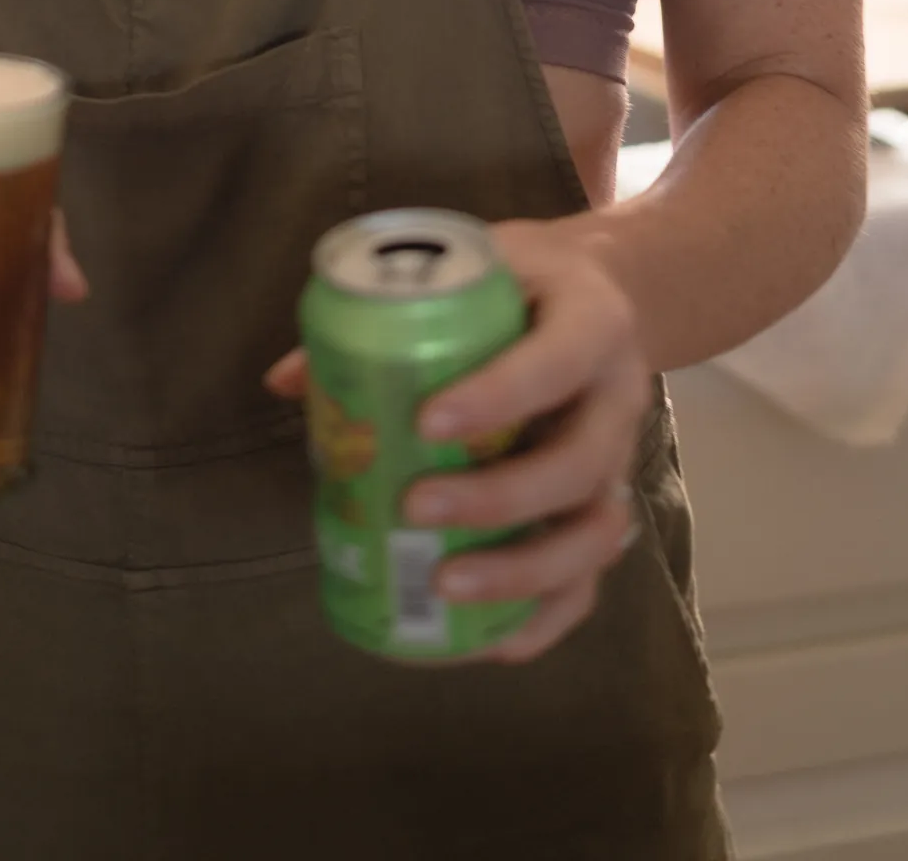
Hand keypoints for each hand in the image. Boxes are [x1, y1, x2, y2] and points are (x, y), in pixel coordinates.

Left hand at [265, 215, 650, 662]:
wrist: (595, 291)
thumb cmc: (519, 281)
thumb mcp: (472, 266)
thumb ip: (389, 313)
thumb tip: (287, 380)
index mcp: (592, 323)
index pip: (555, 361)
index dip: (498, 396)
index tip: (426, 422)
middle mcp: (618, 399)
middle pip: (579, 465)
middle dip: (497, 497)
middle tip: (416, 506)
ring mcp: (621, 463)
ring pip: (593, 534)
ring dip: (521, 570)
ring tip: (443, 584)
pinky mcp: (605, 510)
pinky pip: (590, 581)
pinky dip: (543, 618)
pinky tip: (487, 641)